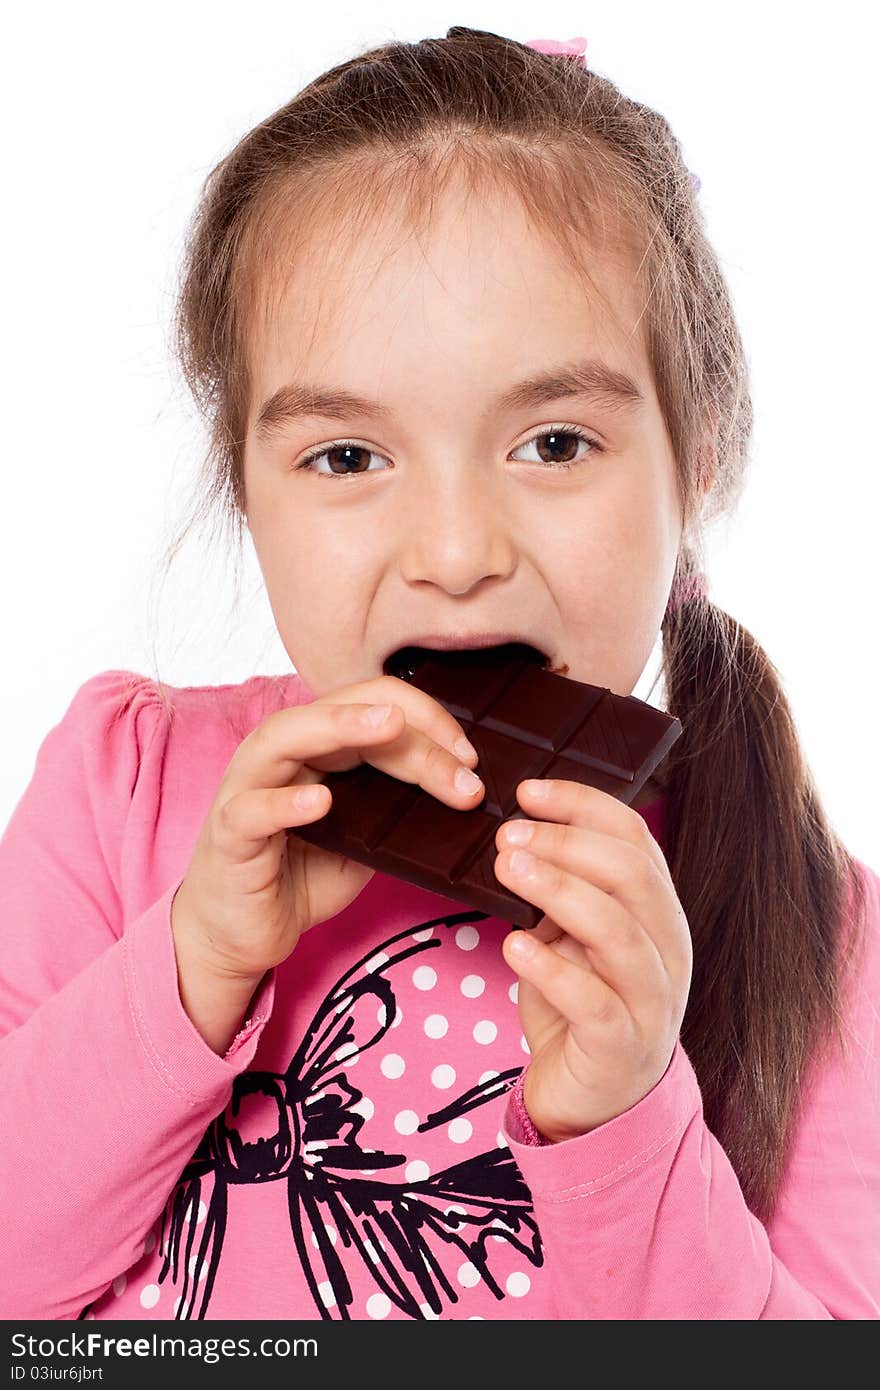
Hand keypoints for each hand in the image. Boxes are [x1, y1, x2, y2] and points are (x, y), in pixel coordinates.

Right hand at [171, 678, 484, 987]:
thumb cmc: (299, 875)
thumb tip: (463, 790)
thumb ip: (396, 805)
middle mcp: (280, 755)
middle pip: (344, 716)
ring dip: (340, 726)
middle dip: (410, 734)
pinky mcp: (229, 834)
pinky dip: (285, 801)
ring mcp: (248, 788)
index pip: (373, 705)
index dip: (427, 720)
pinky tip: (320, 800)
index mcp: (316, 748)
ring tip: (389, 727)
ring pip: (286, 737)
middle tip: (463, 766)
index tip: (470, 759)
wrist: (240, 934)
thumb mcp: (364, 838)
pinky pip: (252, 810)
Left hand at [493, 780, 692, 1141]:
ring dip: (559, 891)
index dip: (583, 805)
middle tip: (506, 834)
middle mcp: (667, 948)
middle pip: (631, 875)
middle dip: (567, 844)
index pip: (634, 839)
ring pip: (619, 931)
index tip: (527, 790)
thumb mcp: (571, 938)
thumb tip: (516, 834)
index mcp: (657, 911)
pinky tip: (514, 946)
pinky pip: (594, 1002)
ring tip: (507, 870)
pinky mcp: (623, 1047)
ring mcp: (652, 999)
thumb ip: (561, 891)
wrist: (595, 1104)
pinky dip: (552, 968)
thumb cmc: (579, 1007)